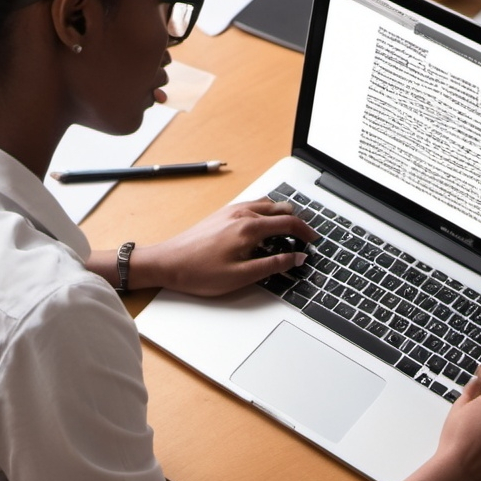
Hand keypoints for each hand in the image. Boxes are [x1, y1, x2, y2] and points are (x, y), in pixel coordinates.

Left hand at [128, 199, 318, 295]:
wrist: (167, 263)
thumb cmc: (199, 272)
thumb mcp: (242, 276)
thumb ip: (273, 265)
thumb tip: (297, 258)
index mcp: (249, 228)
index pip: (288, 223)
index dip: (306, 232)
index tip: (313, 241)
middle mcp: (242, 214)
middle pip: (280, 208)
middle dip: (297, 222)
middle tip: (304, 238)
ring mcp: (231, 211)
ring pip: (267, 204)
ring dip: (281, 214)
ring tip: (288, 232)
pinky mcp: (222, 214)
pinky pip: (253, 205)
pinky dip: (266, 212)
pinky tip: (264, 226)